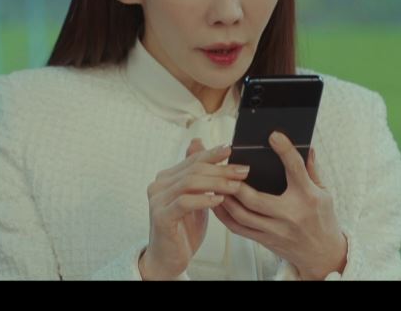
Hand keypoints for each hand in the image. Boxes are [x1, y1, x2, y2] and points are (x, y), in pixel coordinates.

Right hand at [140, 138, 251, 279]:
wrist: (169, 258)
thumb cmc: (184, 228)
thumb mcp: (196, 198)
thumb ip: (198, 175)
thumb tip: (199, 141)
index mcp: (167, 177)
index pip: (193, 159)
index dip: (213, 153)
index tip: (232, 149)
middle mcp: (159, 185)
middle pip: (194, 169)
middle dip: (221, 169)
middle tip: (243, 170)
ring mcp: (157, 200)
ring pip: (190, 182)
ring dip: (216, 183)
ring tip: (236, 186)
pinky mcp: (161, 216)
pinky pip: (184, 202)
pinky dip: (204, 199)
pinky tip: (219, 200)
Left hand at [210, 131, 347, 279]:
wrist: (324, 255)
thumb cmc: (324, 220)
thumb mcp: (325, 192)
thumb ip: (312, 169)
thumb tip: (307, 147)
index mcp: (308, 197)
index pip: (295, 169)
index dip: (285, 151)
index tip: (274, 136)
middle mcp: (290, 215)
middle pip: (256, 199)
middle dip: (237, 183)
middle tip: (226, 167)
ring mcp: (276, 231)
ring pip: (242, 215)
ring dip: (226, 198)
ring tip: (216, 183)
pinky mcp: (266, 241)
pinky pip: (239, 229)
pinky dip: (225, 215)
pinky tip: (218, 202)